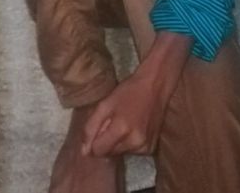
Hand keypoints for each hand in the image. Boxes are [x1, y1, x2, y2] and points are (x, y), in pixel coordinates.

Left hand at [81, 31, 190, 157]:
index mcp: (121, 129)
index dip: (95, 139)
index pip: (98, 151)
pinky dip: (130, 143)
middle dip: (107, 140)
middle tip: (115, 121)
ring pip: (120, 153)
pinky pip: (132, 152)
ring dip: (119, 142)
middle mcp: (135, 143)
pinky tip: (135, 127)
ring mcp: (145, 147)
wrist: (156, 86)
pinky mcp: (151, 149)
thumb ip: (91, 127)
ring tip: (125, 122)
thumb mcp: (105, 104)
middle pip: (109, 153)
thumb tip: (83, 151)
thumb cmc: (129, 91)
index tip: (101, 126)